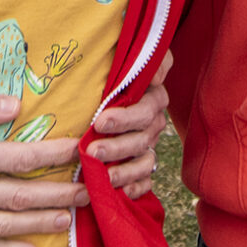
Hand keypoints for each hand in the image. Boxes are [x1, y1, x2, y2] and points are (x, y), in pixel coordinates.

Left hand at [88, 52, 171, 199]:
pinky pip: (145, 181)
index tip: (99, 122)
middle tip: (91, 152)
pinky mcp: (142, 165)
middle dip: (116, 147)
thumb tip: (155, 76)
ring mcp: (149, 146)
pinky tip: (119, 193)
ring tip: (101, 176)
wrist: (102, 90)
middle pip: (142, 140)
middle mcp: (153, 123)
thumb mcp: (131, 53)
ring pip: (144, 163)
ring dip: (123, 172)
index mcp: (152, 98)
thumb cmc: (113, 68)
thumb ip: (147, 59)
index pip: (145, 111)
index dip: (124, 118)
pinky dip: (134, 188)